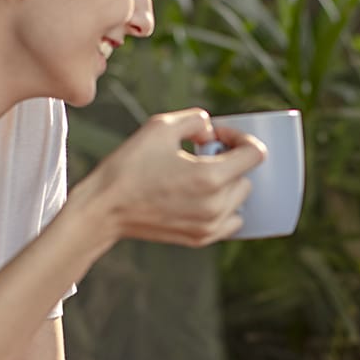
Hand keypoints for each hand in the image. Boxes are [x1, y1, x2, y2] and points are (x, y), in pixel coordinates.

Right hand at [89, 108, 264, 245]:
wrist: (104, 209)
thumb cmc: (129, 166)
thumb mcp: (161, 126)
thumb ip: (197, 120)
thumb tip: (212, 133)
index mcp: (210, 177)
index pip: (255, 154)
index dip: (240, 138)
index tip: (219, 137)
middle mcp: (215, 205)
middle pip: (247, 177)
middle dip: (230, 161)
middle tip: (201, 154)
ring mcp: (209, 226)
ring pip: (239, 199)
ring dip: (227, 184)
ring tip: (197, 176)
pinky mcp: (201, 239)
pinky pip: (231, 221)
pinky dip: (223, 207)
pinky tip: (199, 195)